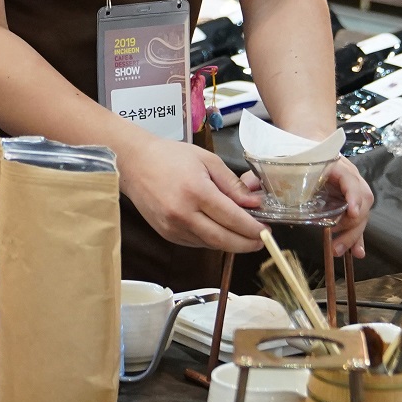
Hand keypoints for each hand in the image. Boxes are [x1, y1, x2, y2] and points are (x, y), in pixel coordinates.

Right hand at [120, 138, 264, 252]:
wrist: (134, 163)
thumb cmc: (171, 157)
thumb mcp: (207, 160)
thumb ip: (232, 184)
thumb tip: (254, 203)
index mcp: (196, 191)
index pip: (232, 218)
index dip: (253, 228)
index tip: (267, 231)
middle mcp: (183, 214)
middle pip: (223, 239)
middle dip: (246, 244)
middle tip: (262, 240)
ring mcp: (173, 227)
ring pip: (210, 244)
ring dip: (230, 243)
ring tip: (244, 234)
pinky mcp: (167, 234)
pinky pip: (196, 243)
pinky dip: (212, 240)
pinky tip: (220, 231)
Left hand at [234, 157, 372, 257]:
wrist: (308, 142)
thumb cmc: (295, 153)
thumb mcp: (278, 160)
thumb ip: (260, 176)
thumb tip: (245, 191)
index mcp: (333, 165)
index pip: (350, 179)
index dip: (354, 195)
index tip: (351, 211)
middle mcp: (347, 177)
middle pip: (361, 200)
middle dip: (352, 224)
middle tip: (336, 244)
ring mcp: (349, 190)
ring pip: (361, 212)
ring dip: (353, 234)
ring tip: (340, 250)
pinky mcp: (346, 202)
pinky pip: (356, 219)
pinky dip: (356, 236)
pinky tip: (355, 251)